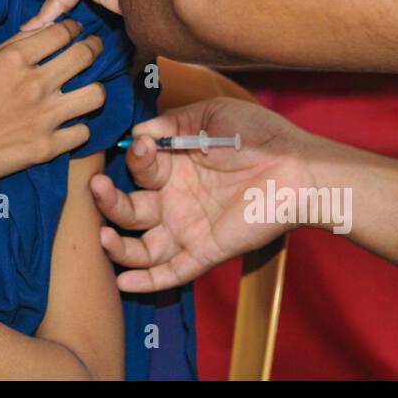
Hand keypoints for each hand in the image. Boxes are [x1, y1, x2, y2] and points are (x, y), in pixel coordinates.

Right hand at [0, 19, 105, 207]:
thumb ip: (13, 44)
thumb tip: (44, 28)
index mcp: (13, 60)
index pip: (60, 32)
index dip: (73, 28)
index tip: (76, 31)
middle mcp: (33, 85)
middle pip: (85, 56)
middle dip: (95, 47)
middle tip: (94, 48)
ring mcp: (43, 118)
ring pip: (96, 95)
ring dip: (95, 89)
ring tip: (89, 89)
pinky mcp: (47, 147)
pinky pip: (83, 132)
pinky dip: (78, 127)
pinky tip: (71, 123)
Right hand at [90, 97, 322, 291]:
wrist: (300, 168)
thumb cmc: (260, 135)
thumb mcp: (213, 115)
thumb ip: (174, 122)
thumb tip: (138, 131)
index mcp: (172, 166)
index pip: (138, 167)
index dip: (136, 157)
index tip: (144, 146)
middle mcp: (172, 200)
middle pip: (127, 209)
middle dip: (107, 200)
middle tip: (97, 186)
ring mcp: (186, 229)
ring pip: (139, 247)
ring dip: (116, 246)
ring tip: (103, 236)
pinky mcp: (204, 252)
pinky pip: (170, 274)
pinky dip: (146, 282)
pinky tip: (123, 282)